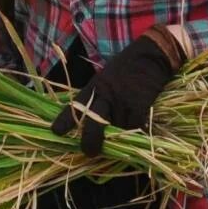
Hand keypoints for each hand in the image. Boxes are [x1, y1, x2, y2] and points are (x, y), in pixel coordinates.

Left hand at [51, 31, 180, 154]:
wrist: (151, 56)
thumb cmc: (128, 66)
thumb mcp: (105, 77)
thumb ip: (99, 96)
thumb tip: (95, 119)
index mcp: (94, 87)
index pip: (75, 106)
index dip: (64, 121)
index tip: (56, 132)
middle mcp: (105, 96)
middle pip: (93, 125)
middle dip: (90, 142)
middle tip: (90, 152)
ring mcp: (121, 102)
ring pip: (117, 129)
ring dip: (119, 134)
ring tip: (123, 129)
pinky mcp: (138, 106)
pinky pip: (134, 127)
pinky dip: (136, 130)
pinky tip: (138, 125)